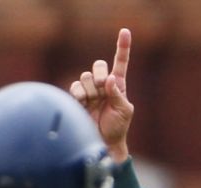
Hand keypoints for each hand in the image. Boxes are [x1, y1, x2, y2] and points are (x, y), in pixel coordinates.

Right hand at [70, 27, 133, 162]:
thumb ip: (118, 94)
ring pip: (85, 76)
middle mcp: (103, 85)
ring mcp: (90, 91)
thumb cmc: (118, 128)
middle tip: (102, 87)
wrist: (103, 143)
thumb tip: (109, 80)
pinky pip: (75, 87)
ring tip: (93, 102)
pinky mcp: (78, 98)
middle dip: (99, 74)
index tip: (125, 31)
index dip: (122, 47)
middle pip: (98, 65)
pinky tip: (83, 102)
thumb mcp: (124, 111)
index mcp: (118, 85)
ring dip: (90, 89)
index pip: (120, 62)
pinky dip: (79, 93)